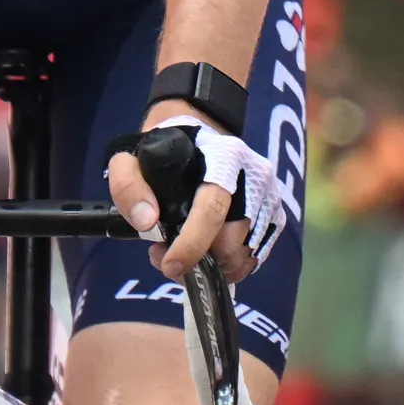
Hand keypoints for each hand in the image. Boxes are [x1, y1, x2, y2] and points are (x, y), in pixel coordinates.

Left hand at [108, 110, 291, 278]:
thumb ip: (128, 186)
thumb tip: (147, 222)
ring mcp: (269, 198)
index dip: (192, 244)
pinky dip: (228, 267)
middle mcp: (255, 177)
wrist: (199, 137)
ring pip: (244, 254)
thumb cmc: (165, 150)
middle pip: (232, 239)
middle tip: (165, 255)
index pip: (213, 209)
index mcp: (225, 157)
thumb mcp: (132, 158)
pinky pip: (254, 257)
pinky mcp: (274, 216)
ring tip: (183, 252)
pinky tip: (206, 254)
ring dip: (212, 267)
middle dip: (199, 259)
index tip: (170, 265)